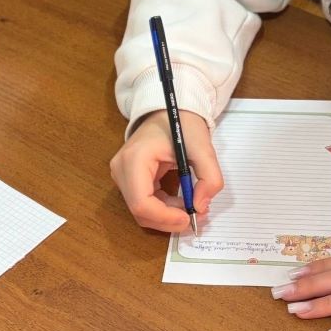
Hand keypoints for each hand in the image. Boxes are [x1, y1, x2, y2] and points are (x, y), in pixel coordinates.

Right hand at [109, 112, 223, 232]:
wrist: (169, 110)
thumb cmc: (182, 123)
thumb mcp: (203, 147)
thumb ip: (209, 177)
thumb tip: (200, 207)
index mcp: (134, 159)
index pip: (141, 203)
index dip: (165, 218)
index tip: (190, 218)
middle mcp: (121, 170)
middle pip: (141, 212)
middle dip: (170, 220)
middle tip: (198, 216)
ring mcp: (122, 176)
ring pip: (143, 212)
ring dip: (168, 217)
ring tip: (194, 207)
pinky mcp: (129, 180)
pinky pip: (145, 204)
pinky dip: (165, 209)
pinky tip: (182, 202)